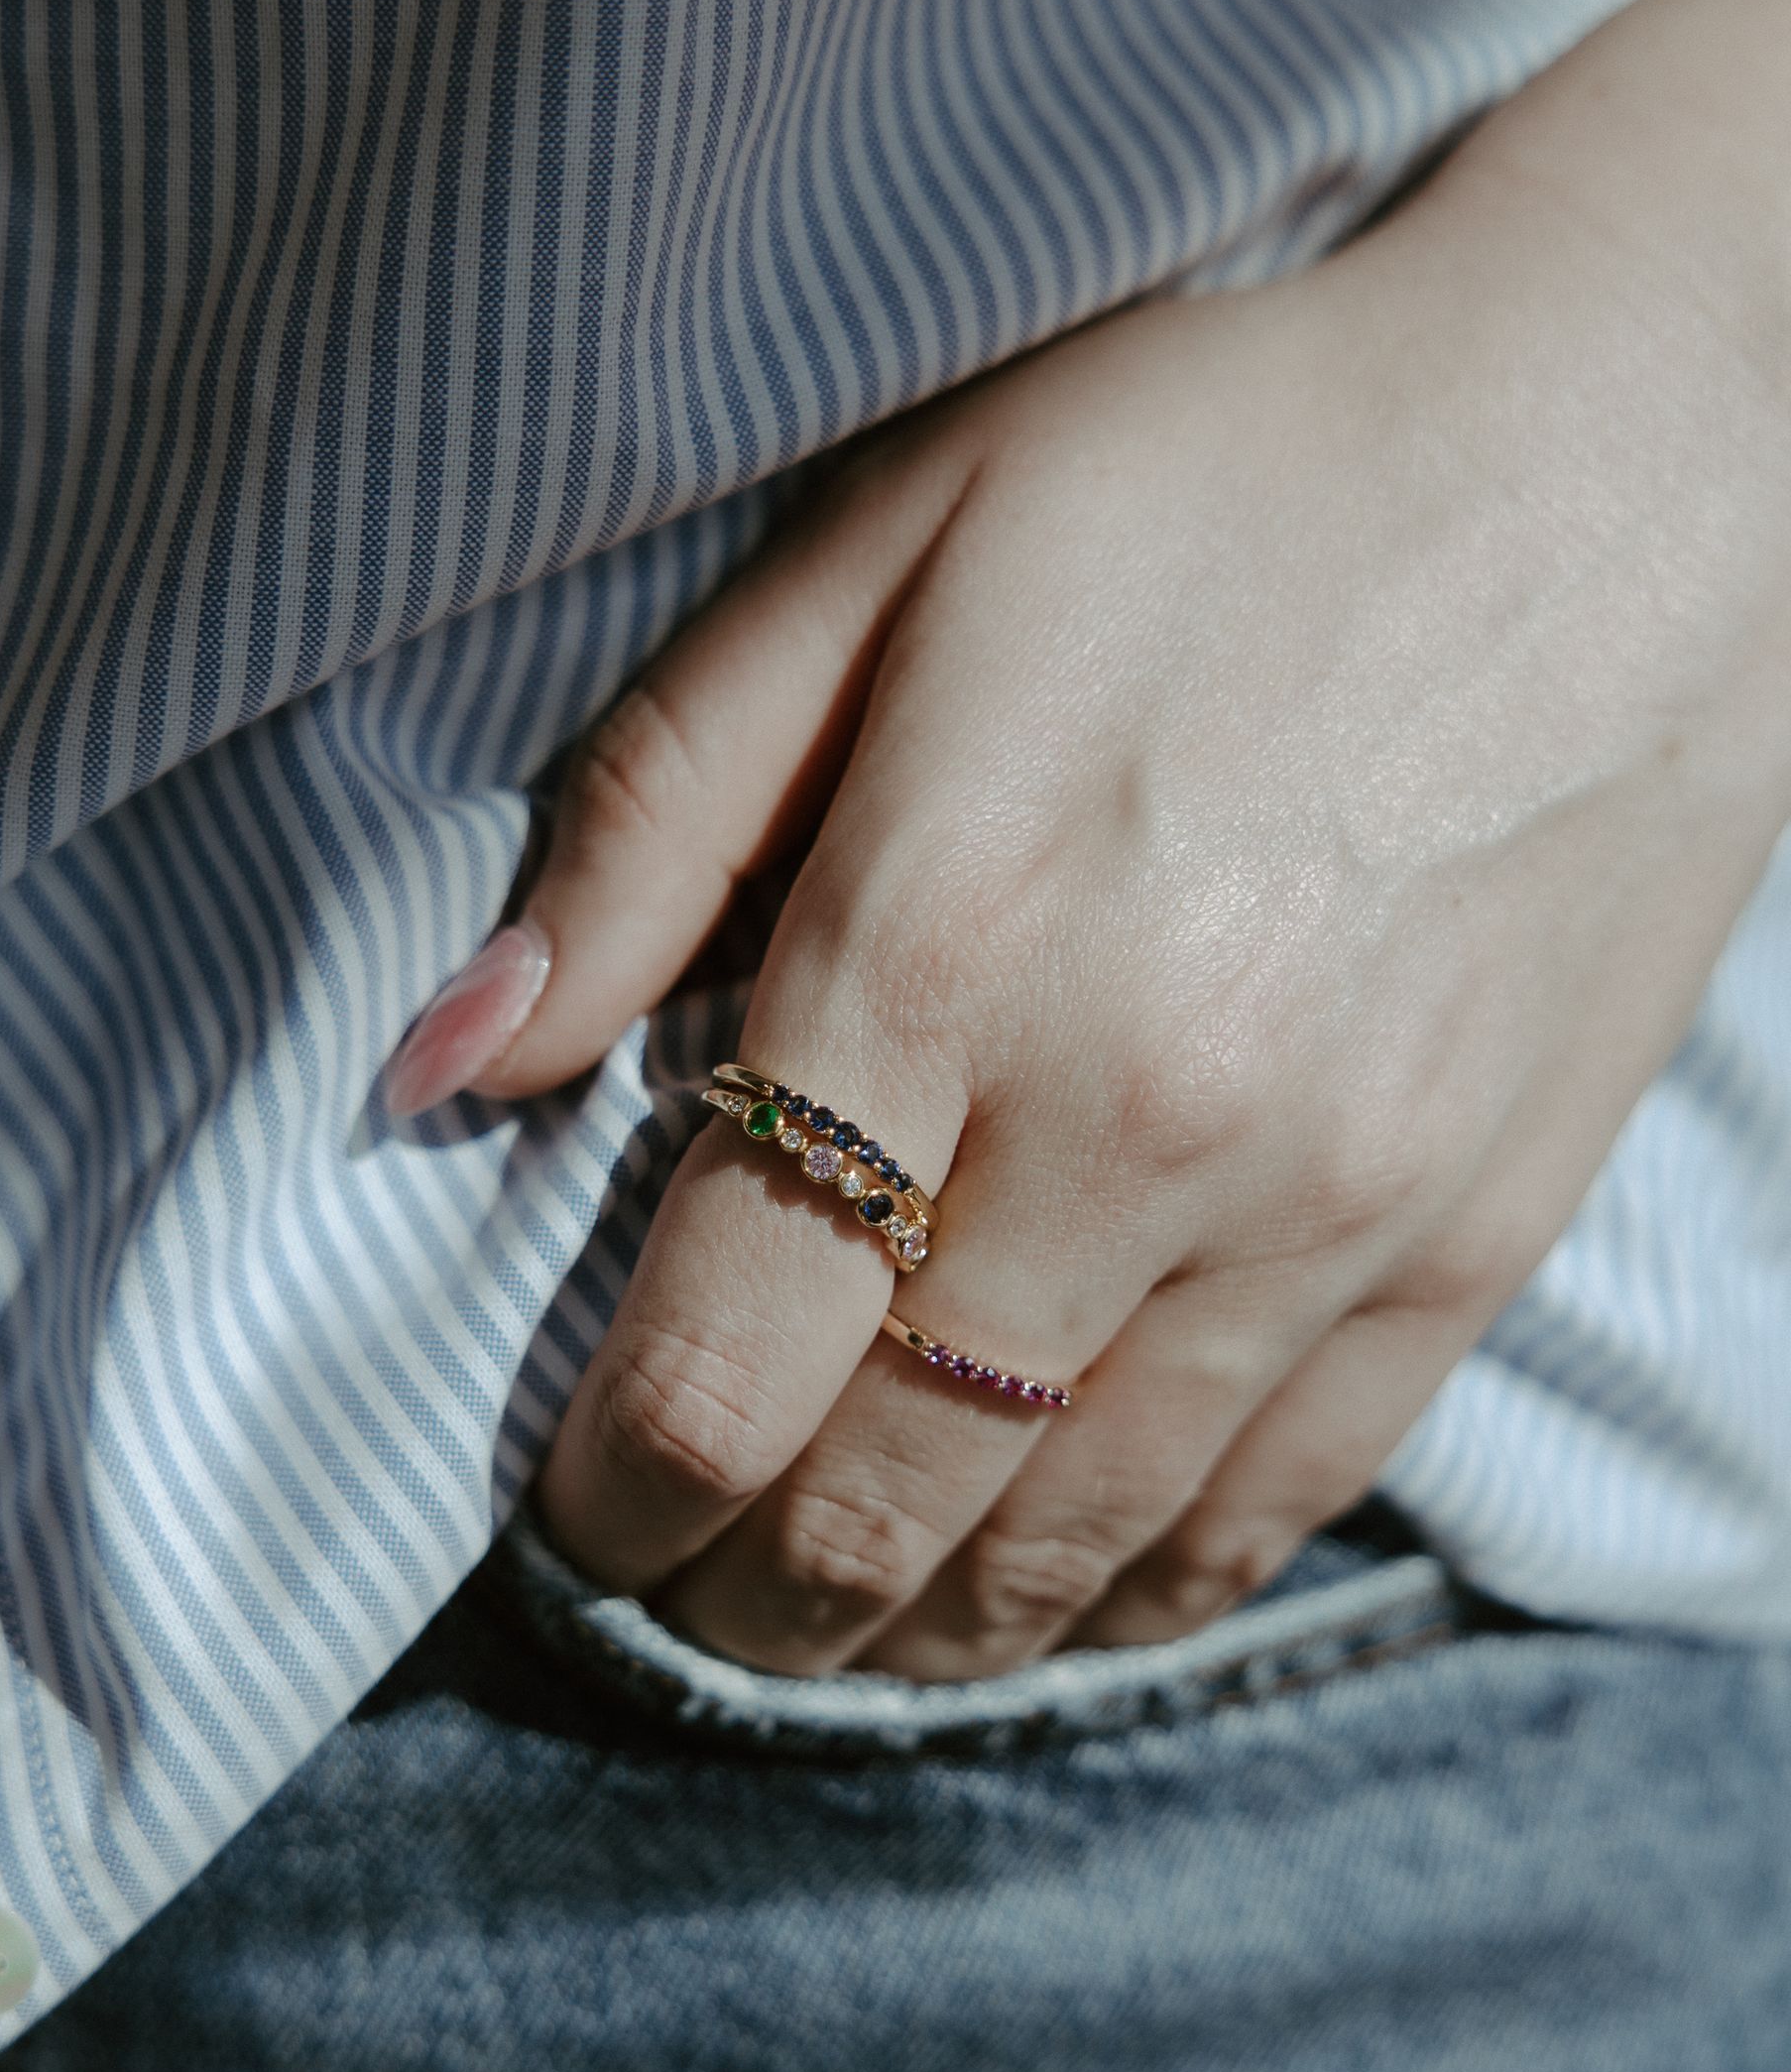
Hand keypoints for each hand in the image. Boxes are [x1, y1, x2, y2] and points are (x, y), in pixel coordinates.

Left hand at [387, 0, 1790, 1680]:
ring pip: (1071, 1543)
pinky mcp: (1477, 1232)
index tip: (571, 1494)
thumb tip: (445, 1060)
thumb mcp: (887, 539)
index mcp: (947, 931)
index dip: (609, 1484)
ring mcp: (1330, 1199)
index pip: (718, 1350)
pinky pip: (1277, 1505)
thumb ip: (653, 810)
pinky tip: (1056, 1592)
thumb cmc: (1224, 458)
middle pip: (878, 1494)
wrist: (1625, 443)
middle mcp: (1137, 1115)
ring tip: (834, 1617)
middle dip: (739, 1588)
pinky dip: (1137, 1592)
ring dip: (919, 1629)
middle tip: (676, 1580)